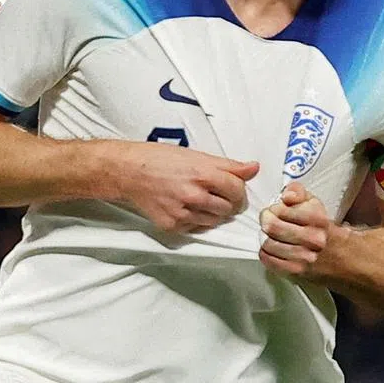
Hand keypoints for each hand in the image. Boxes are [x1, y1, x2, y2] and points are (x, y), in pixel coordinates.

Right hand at [117, 142, 258, 234]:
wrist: (130, 172)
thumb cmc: (161, 159)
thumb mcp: (197, 156)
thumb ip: (228, 165)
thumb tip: (254, 168)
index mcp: (202, 174)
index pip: (237, 190)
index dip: (241, 191)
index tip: (236, 190)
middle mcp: (194, 195)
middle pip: (229, 209)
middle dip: (230, 203)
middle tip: (221, 196)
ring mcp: (183, 213)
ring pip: (215, 221)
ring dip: (216, 213)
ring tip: (204, 200)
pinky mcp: (172, 226)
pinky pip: (197, 228)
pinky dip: (198, 220)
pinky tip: (189, 207)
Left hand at [259, 182, 331, 276]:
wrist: (344, 258)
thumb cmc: (324, 228)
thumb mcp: (315, 203)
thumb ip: (298, 192)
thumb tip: (286, 196)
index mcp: (317, 219)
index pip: (280, 211)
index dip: (273, 208)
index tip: (275, 209)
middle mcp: (312, 239)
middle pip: (272, 227)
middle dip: (266, 220)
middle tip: (268, 219)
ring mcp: (305, 257)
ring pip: (268, 244)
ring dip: (264, 236)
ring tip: (270, 234)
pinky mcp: (297, 271)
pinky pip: (269, 260)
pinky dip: (265, 252)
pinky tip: (270, 248)